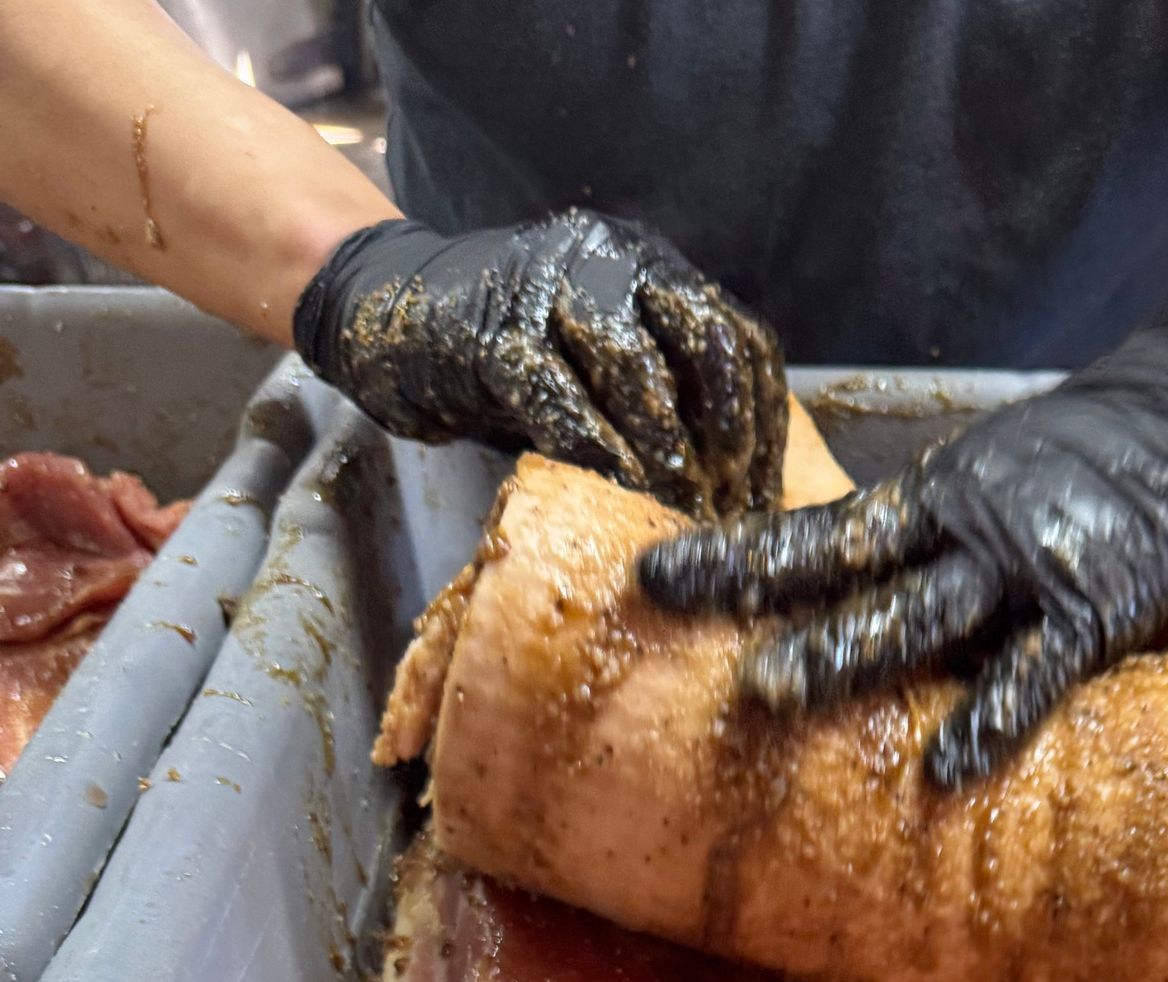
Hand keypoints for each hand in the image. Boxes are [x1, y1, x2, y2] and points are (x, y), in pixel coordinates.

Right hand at [294, 212, 785, 518]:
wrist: (385, 312)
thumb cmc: (503, 361)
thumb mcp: (600, 377)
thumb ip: (661, 407)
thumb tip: (731, 497)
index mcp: (653, 271)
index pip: (739, 342)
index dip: (763, 428)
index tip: (766, 501)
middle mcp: (613, 261)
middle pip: (705, 344)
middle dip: (727, 440)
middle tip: (731, 517)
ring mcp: (551, 286)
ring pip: (638, 368)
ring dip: (666, 454)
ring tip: (680, 519)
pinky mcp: (494, 331)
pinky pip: (560, 399)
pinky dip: (596, 456)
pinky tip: (616, 500)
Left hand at [639, 244, 1167, 786]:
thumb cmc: (1109, 461)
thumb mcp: (1010, 486)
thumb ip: (954, 549)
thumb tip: (879, 616)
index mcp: (937, 498)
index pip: (819, 532)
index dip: (736, 555)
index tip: (654, 577)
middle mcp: (962, 526)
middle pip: (840, 565)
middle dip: (752, 595)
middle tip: (668, 621)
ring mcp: (1024, 566)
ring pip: (914, 613)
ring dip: (840, 653)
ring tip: (769, 693)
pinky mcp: (1094, 608)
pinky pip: (1033, 672)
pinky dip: (992, 716)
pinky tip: (947, 768)